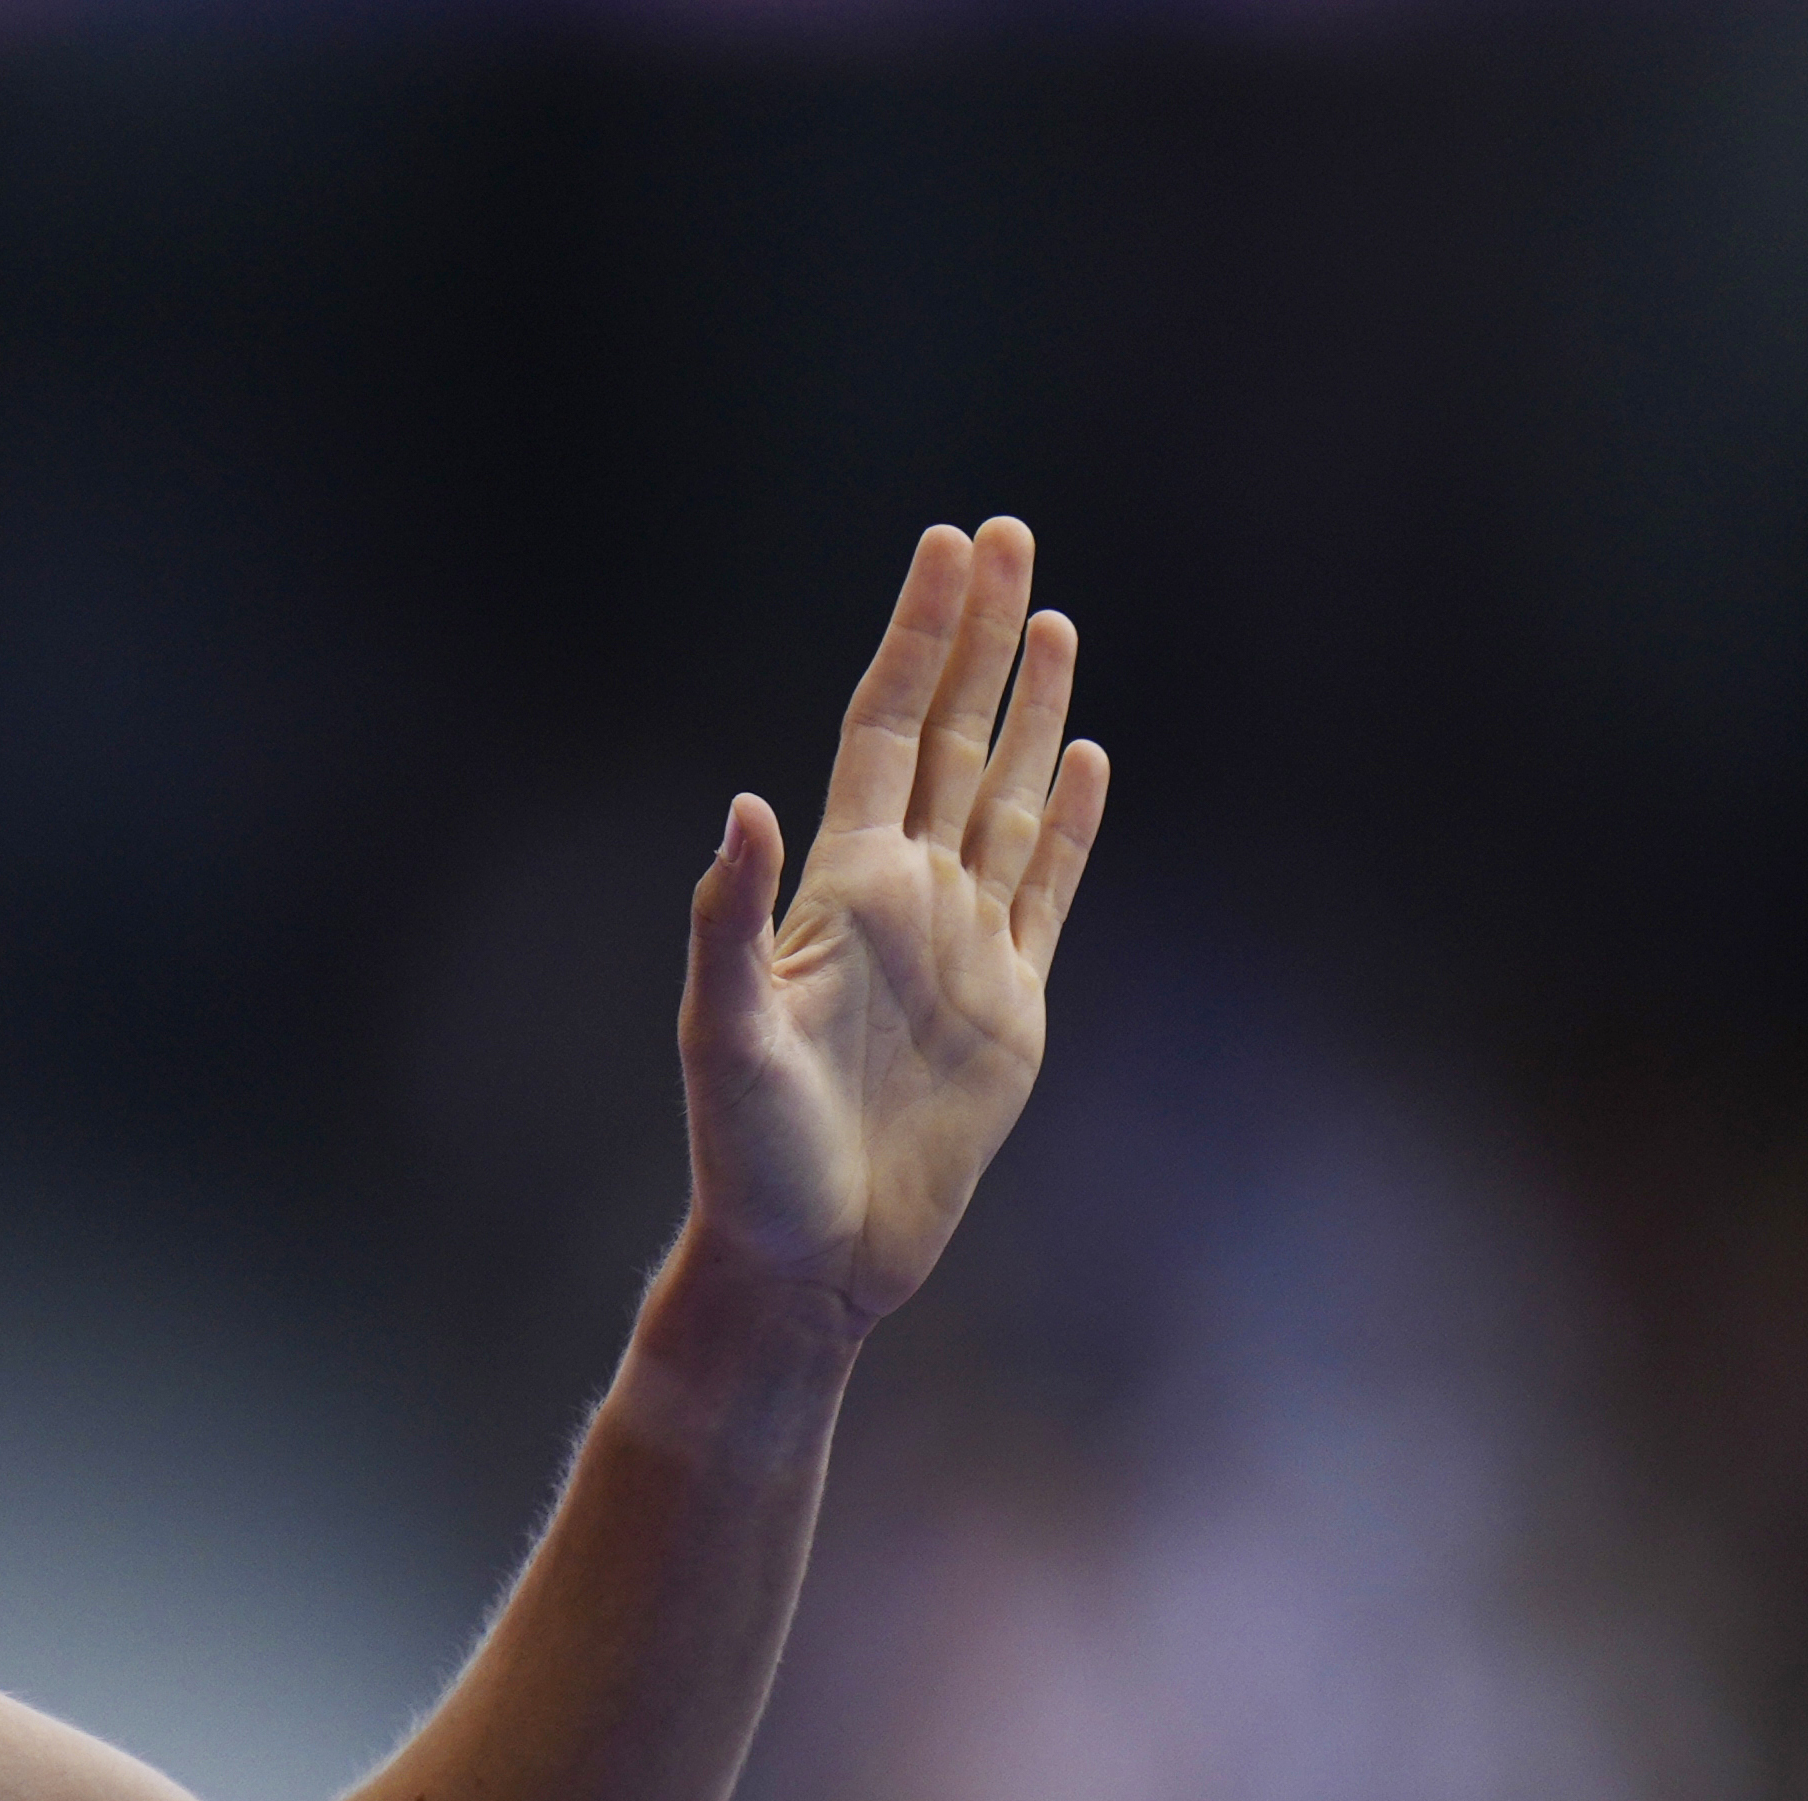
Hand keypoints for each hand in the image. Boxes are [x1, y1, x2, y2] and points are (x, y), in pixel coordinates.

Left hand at [680, 518, 1107, 1330]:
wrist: (812, 1257)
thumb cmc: (750, 1157)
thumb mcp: (724, 1036)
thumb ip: (732, 922)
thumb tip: (743, 808)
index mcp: (842, 887)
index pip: (887, 727)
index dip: (917, 636)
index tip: (945, 547)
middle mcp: (905, 898)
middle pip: (951, 736)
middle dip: (979, 638)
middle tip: (1007, 535)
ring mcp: (963, 947)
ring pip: (1004, 797)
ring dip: (1026, 709)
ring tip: (1050, 619)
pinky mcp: (1010, 1005)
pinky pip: (1046, 890)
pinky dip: (1066, 822)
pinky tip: (1082, 756)